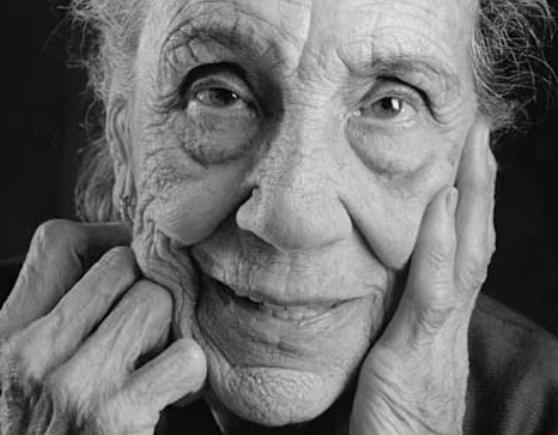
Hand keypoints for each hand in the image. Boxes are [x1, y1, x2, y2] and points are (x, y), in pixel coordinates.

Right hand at [0, 221, 205, 433]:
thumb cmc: (42, 431)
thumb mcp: (24, 375)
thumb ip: (59, 325)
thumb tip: (120, 269)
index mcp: (7, 336)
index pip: (58, 242)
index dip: (108, 237)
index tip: (137, 258)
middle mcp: (34, 353)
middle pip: (123, 264)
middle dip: (148, 287)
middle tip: (153, 321)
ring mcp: (76, 384)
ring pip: (157, 300)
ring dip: (171, 328)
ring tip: (160, 358)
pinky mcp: (117, 417)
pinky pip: (184, 353)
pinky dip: (191, 371)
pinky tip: (174, 392)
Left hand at [350, 120, 495, 433]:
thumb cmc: (378, 424)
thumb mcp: (378, 365)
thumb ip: (372, 328)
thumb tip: (337, 295)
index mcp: (436, 327)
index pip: (457, 256)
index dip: (465, 210)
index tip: (460, 165)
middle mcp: (447, 327)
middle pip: (471, 244)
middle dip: (478, 187)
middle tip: (478, 135)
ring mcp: (437, 341)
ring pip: (465, 256)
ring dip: (472, 198)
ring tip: (474, 146)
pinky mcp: (417, 359)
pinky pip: (435, 294)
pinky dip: (442, 247)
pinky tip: (444, 204)